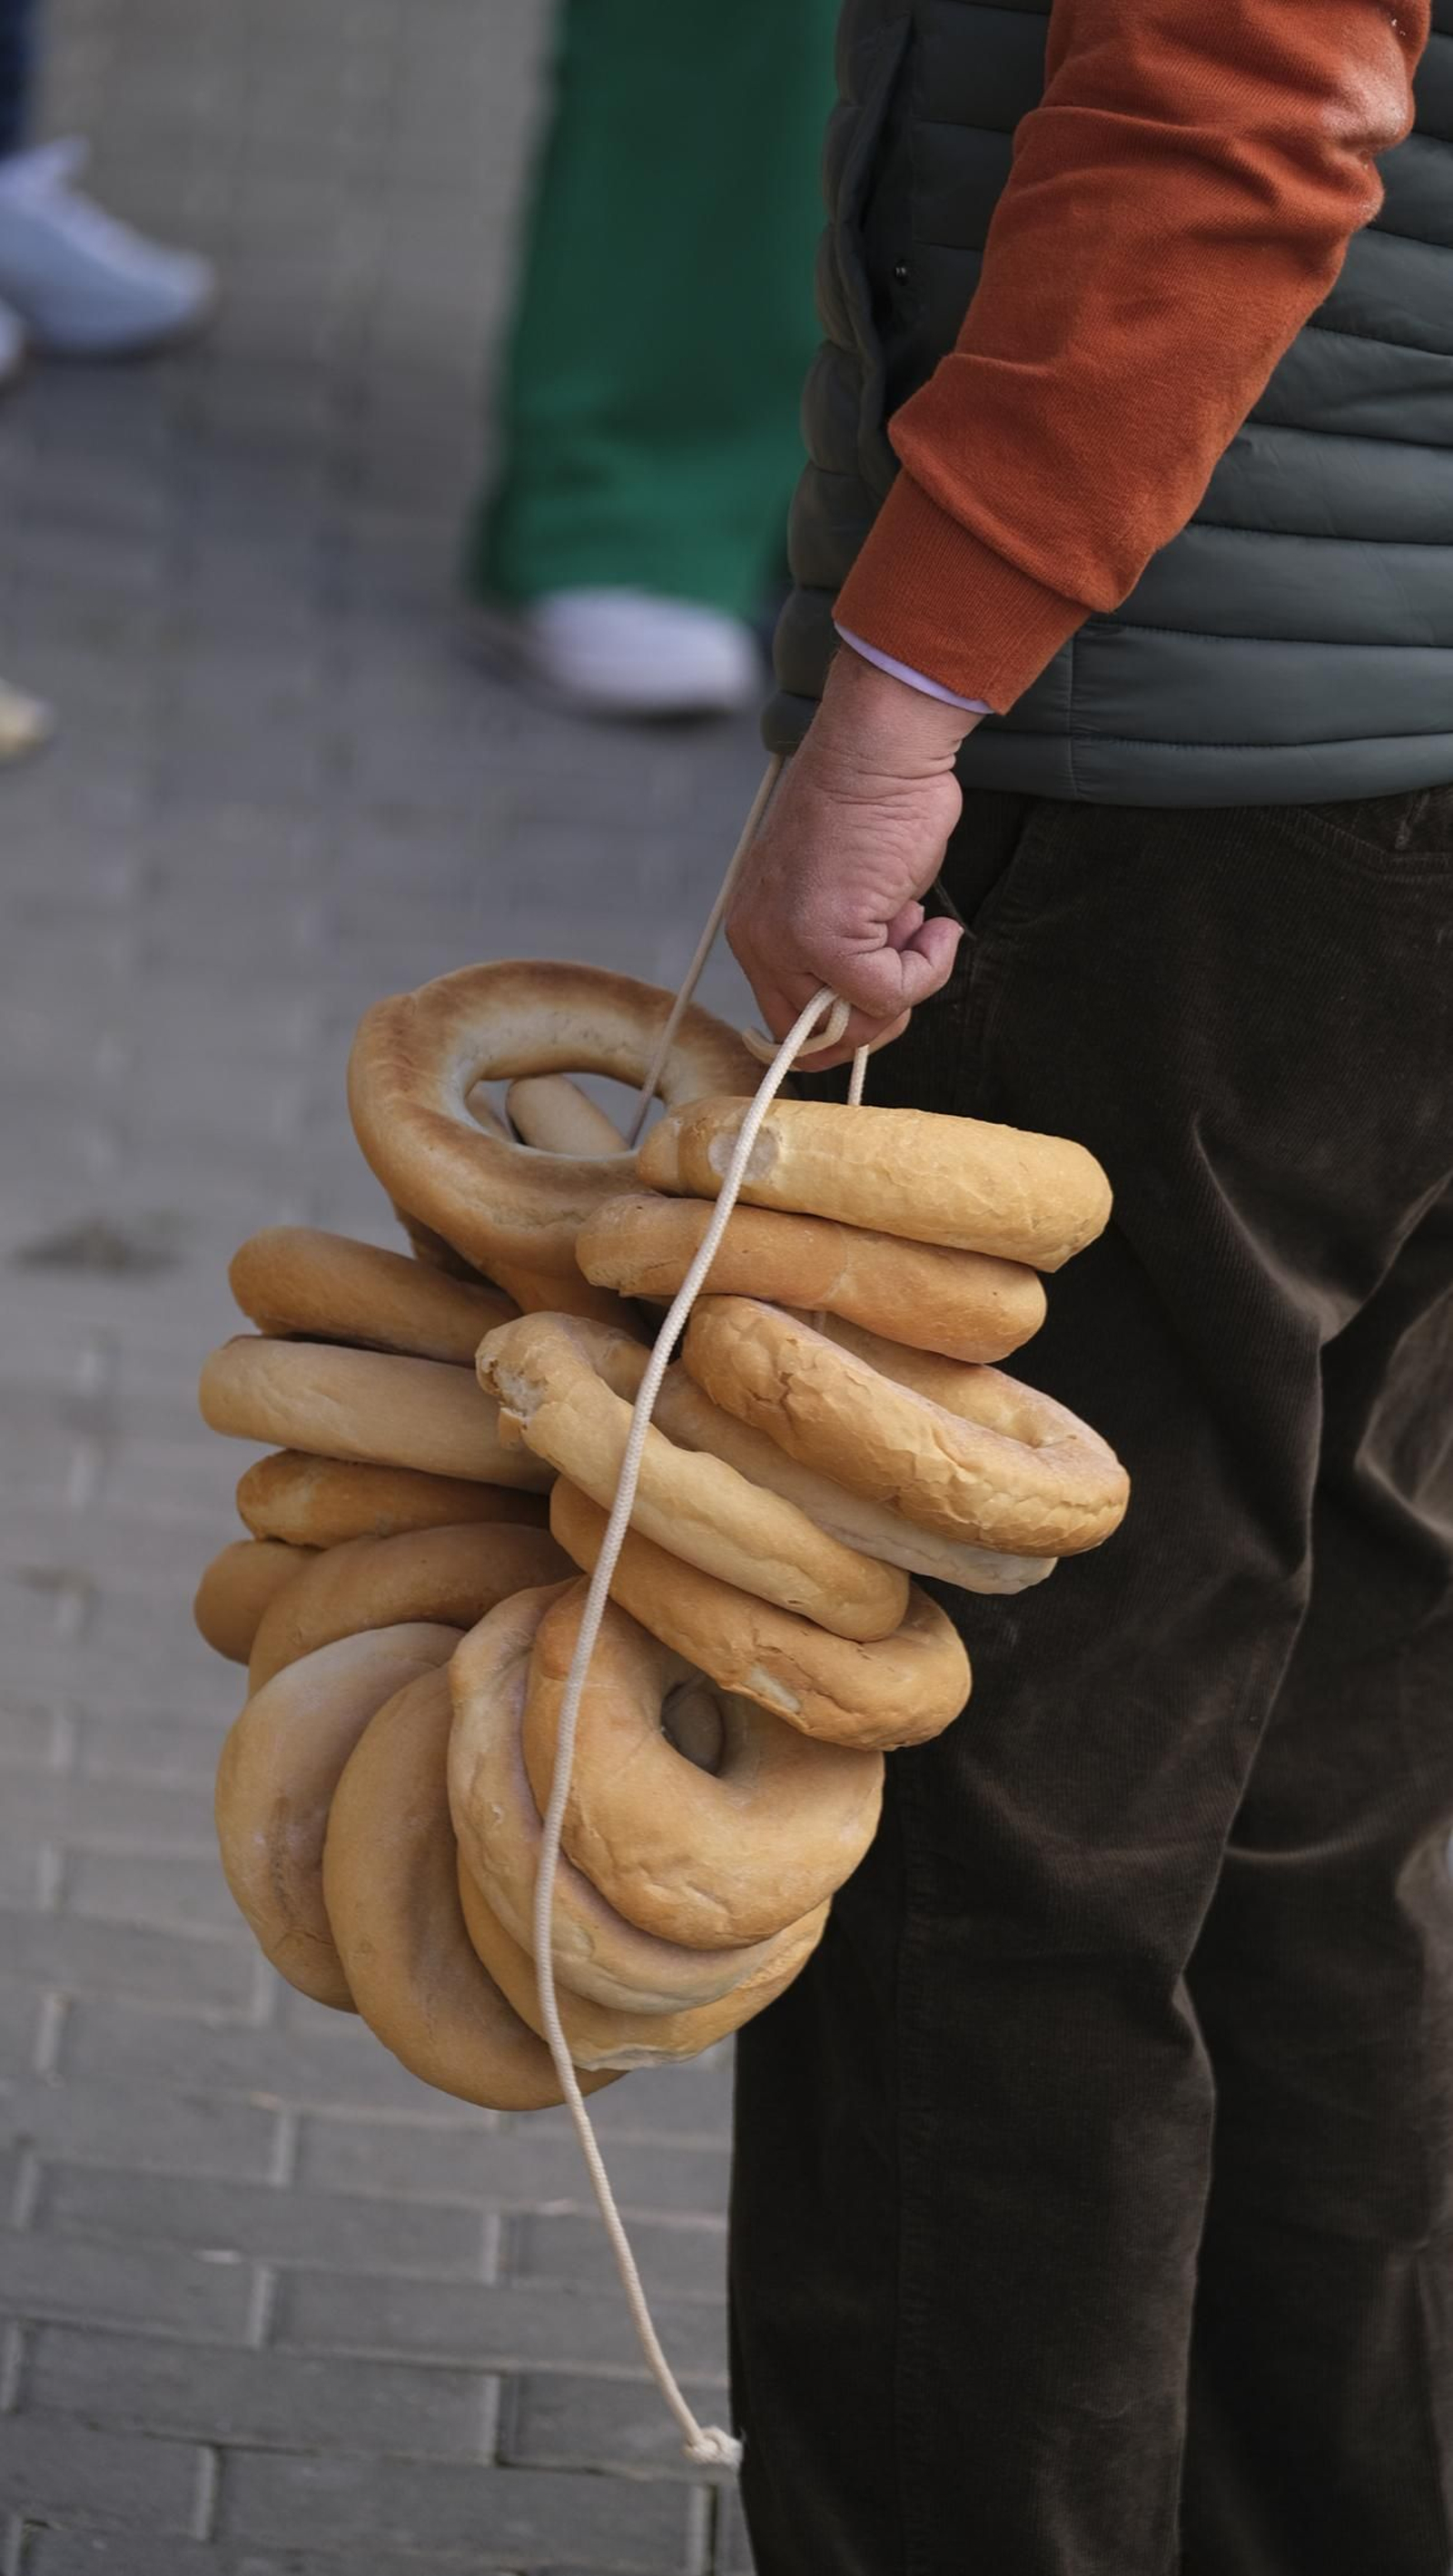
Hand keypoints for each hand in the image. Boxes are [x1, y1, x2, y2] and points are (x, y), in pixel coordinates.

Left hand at [726, 646, 980, 1070]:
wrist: (881, 749)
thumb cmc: (875, 804)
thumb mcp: (847, 893)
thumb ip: (845, 949)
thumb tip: (874, 999)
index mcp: (756, 927)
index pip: (788, 1019)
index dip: (846, 1023)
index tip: (887, 997)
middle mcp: (760, 940)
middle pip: (818, 1035)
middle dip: (880, 1013)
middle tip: (914, 958)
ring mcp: (789, 943)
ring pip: (857, 1022)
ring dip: (909, 985)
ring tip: (918, 926)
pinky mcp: (828, 941)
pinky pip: (888, 994)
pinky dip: (927, 969)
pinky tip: (934, 923)